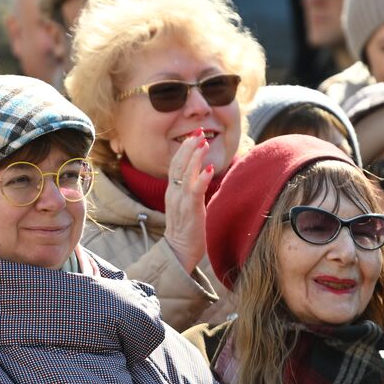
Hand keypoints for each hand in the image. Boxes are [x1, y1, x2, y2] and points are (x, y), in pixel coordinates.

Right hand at [162, 134, 215, 271]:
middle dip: (188, 146)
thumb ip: (190, 189)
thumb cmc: (186, 229)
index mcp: (172, 191)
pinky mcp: (190, 210)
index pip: (175, 164)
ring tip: (204, 143)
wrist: (180, 251)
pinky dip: (202, 178)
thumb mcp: (185, 205)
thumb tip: (201, 175)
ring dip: (195, 156)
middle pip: (178, 164)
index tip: (194, 135)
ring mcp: (181, 201)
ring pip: (185, 173)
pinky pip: (195, 191)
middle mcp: (174, 193)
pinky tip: (210, 169)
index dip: (184, 148)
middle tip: (198, 132)